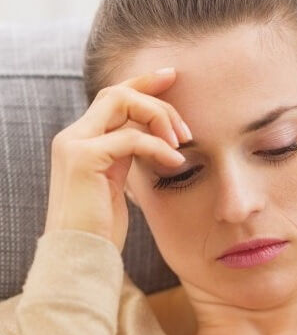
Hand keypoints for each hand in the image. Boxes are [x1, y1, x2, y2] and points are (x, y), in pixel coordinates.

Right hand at [43, 69, 189, 253]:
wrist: (79, 257)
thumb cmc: (100, 229)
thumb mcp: (116, 185)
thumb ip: (126, 157)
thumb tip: (154, 140)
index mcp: (80, 141)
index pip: (111, 99)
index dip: (142, 84)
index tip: (172, 77)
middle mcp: (72, 137)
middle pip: (117, 93)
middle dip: (156, 97)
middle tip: (186, 122)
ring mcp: (74, 145)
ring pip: (122, 104)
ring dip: (159, 118)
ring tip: (183, 141)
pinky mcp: (84, 159)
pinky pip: (131, 138)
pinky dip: (158, 147)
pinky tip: (177, 162)